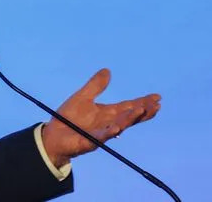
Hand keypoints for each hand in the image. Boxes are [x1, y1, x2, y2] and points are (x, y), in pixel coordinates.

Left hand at [41, 68, 160, 167]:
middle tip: (157, 105)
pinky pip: (101, 137)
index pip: (128, 106)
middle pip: (129, 117)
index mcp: (107, 113)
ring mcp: (101, 133)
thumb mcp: (83, 97)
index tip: (157, 97)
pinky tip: (117, 129)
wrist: (53, 135)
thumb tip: (107, 70)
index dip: (143, 102)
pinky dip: (109, 133)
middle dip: (143, 111)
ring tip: (142, 110)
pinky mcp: (90, 141)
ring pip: (119, 126)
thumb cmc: (68, 118)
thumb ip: (96, 85)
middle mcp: (108, 123)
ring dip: (130, 119)